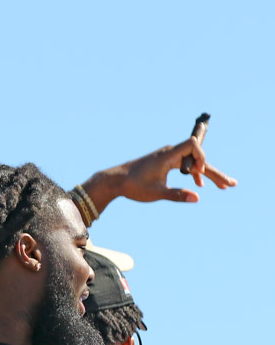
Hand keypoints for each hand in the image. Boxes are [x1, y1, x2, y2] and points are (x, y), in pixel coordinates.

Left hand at [82, 137, 235, 212]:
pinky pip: (185, 165)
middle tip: (230, 185)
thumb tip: (197, 198)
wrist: (114, 181)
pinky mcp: (164, 163)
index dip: (200, 157)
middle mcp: (169, 153)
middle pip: (198, 158)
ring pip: (192, 162)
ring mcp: (168, 157)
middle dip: (213, 171)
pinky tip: (199, 184)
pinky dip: (194, 173)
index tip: (198, 174)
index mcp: (167, 156)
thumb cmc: (133, 185)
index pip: (193, 145)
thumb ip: (177, 195)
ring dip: (206, 173)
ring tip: (223, 186)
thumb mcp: (155, 193)